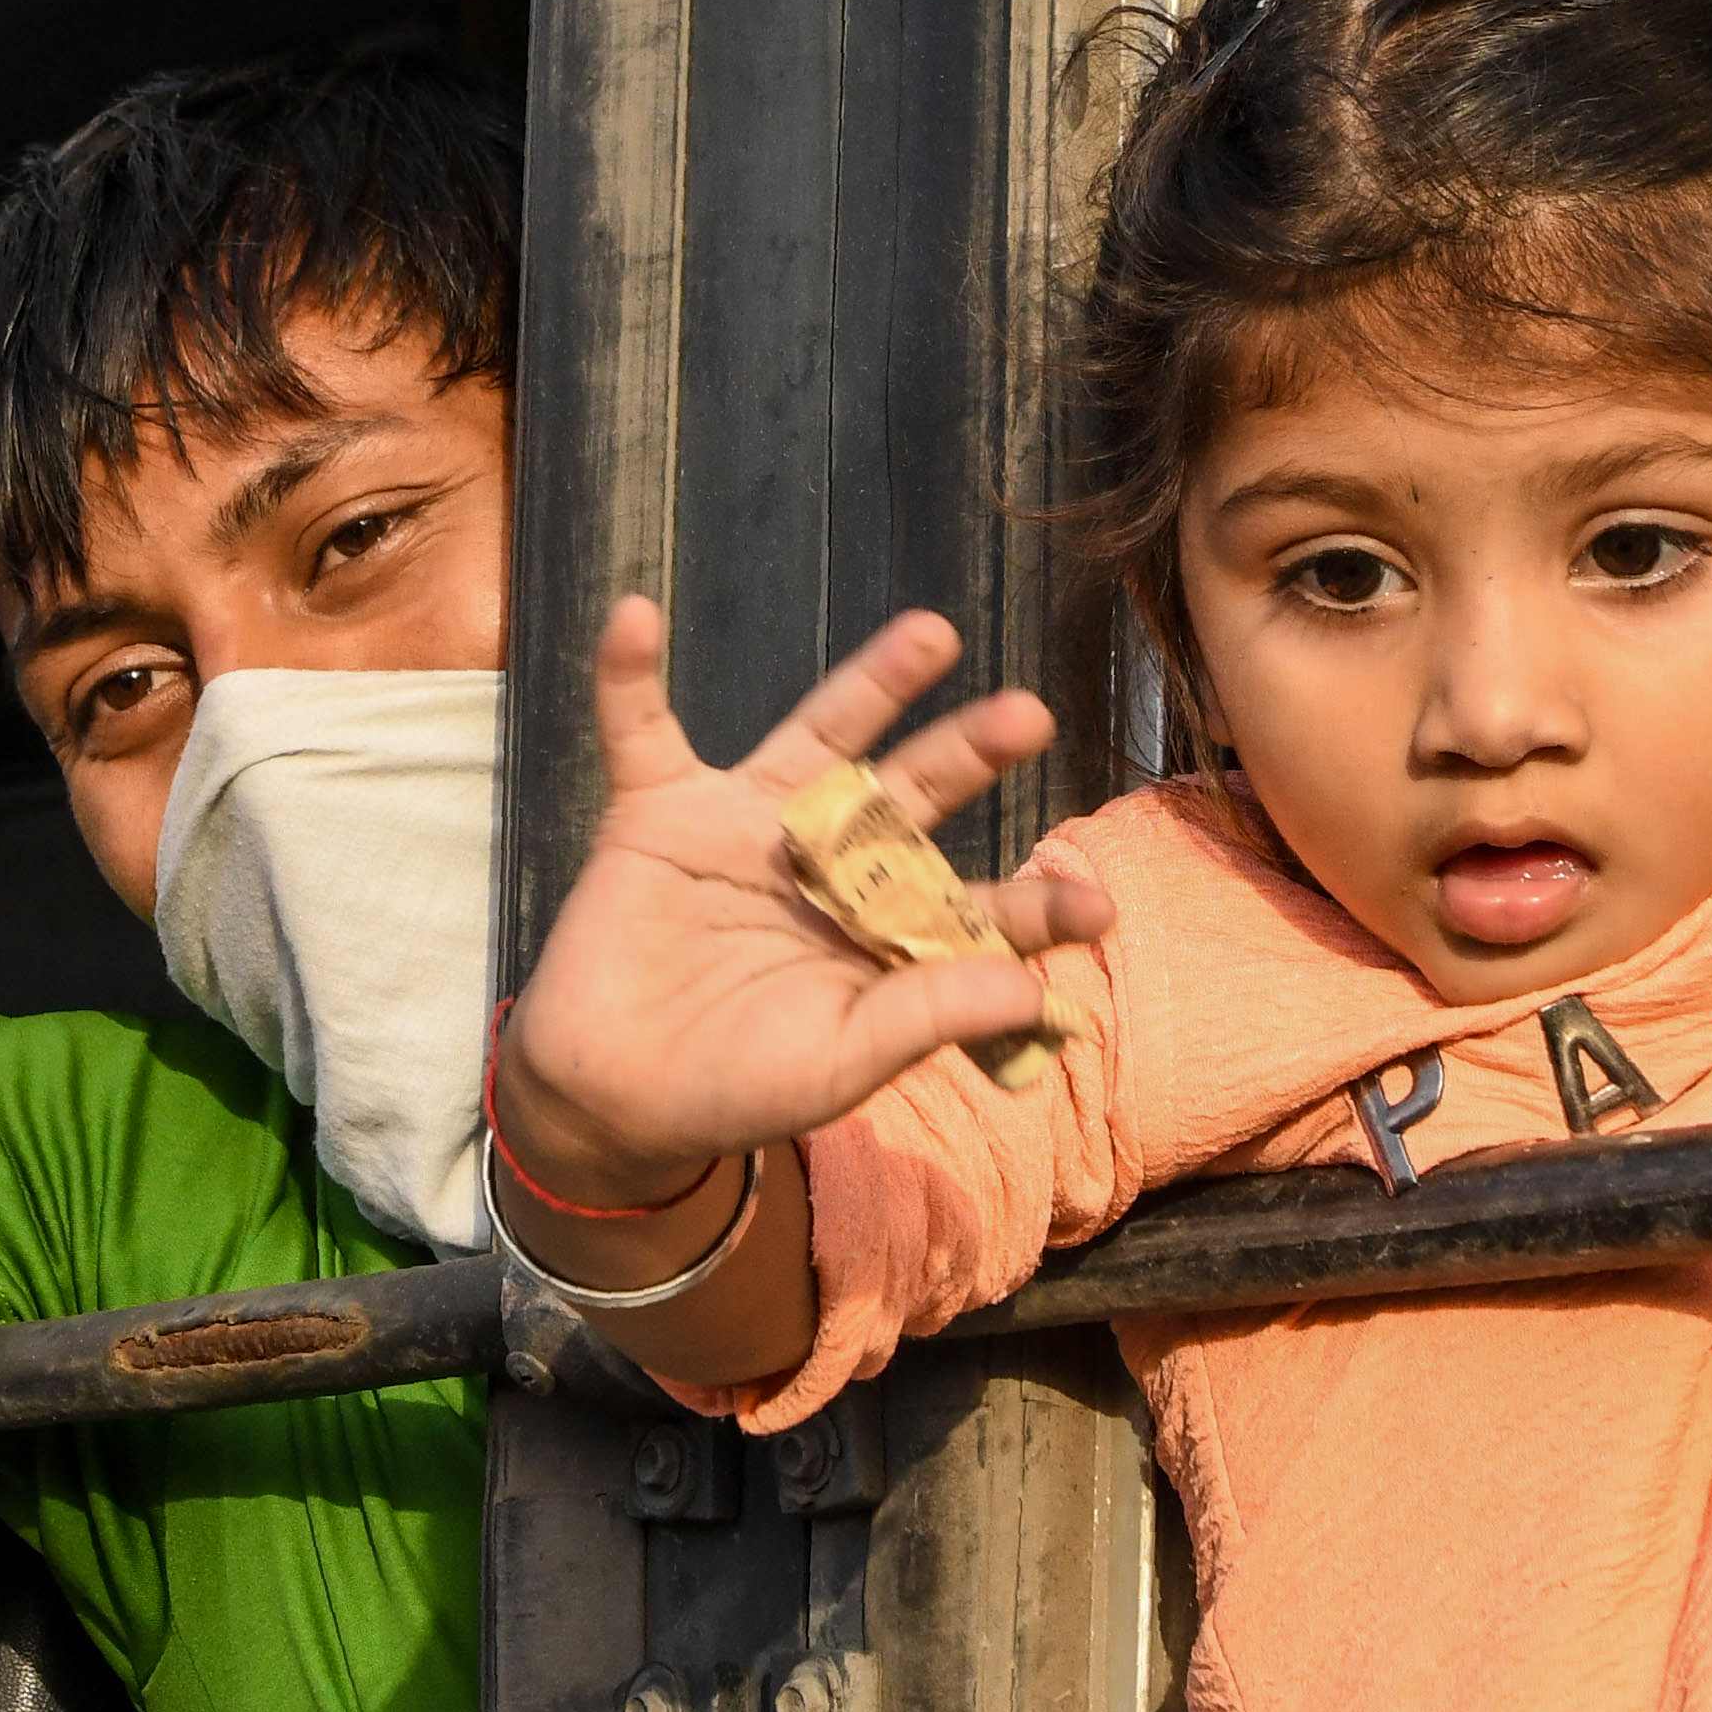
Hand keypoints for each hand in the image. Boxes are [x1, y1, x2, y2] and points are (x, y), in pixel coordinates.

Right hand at [491, 600, 1108, 1209]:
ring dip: (873, 683)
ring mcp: (749, 826)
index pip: (977, 906)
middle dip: (972, 752)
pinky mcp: (660, 814)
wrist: (616, 1098)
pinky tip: (638, 614)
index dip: (1035, 907)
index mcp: (888, 929)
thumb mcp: (841, 1061)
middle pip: (917, 791)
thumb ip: (927, 1017)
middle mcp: (834, 860)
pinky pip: (641, 729)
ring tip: (933, 633)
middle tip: (1030, 716)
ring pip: (822, 737)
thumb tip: (1033, 990)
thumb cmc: (740, 1086)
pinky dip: (630, 675)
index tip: (1095, 910)